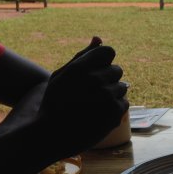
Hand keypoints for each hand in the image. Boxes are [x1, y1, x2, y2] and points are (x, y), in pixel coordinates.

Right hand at [39, 39, 128, 153]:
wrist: (49, 135)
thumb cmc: (53, 103)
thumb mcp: (61, 75)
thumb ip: (82, 56)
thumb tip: (98, 38)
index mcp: (80, 67)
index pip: (108, 51)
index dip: (104, 62)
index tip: (96, 72)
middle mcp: (95, 79)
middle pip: (117, 70)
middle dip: (107, 79)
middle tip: (92, 93)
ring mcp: (106, 96)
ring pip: (122, 87)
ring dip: (112, 95)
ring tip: (93, 106)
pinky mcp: (115, 113)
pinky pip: (124, 104)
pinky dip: (114, 110)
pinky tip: (98, 116)